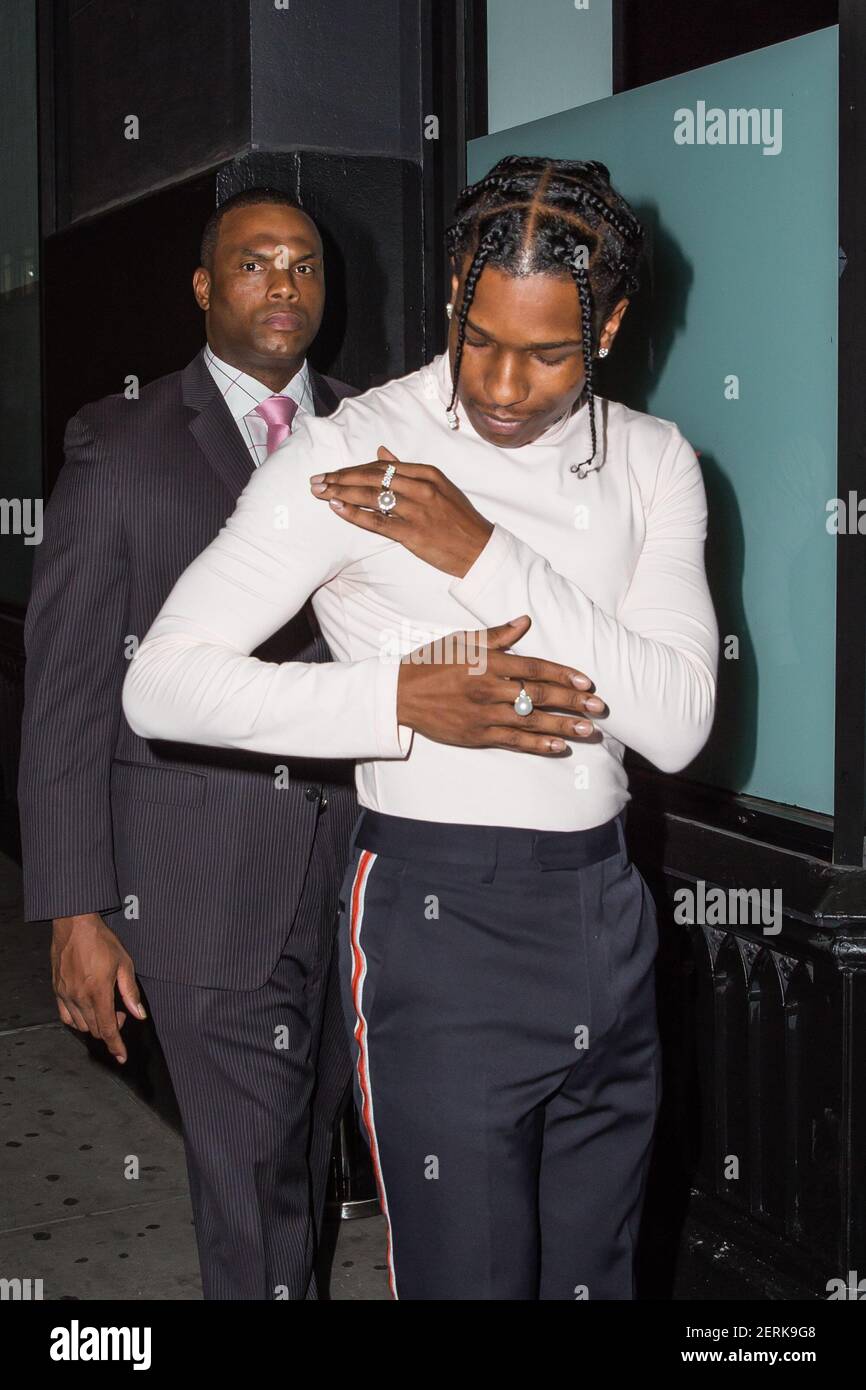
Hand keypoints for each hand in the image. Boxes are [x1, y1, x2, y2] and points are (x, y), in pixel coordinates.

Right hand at [51, 913, 145, 1064]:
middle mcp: (79, 998)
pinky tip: (87, 1010)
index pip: (108, 1029)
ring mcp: (66, 995)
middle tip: (120, 1012)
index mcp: (98, 992)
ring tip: (105, 1007)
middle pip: (95, 1030)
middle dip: (111, 1029)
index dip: (116, 1046)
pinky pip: (66, 1016)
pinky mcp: (57, 991)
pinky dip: (78, 1020)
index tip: (122, 1056)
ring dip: (95, 1024)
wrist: (74, 925)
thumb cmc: (101, 941)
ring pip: (81, 1025)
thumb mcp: (124, 963)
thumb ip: (130, 992)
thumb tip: (139, 1014)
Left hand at [310, 445, 493, 576]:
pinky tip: (336, 508)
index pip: (382, 466)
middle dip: (340, 478)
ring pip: (370, 497)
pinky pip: (377, 521)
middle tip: (317, 480)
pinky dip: (354, 514)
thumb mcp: (439, 486)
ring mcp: (416, 510)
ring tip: (320, 492)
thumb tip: (381, 451)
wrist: (479, 549)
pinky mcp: (412, 533)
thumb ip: (408, 469)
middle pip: (371, 477)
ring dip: (341, 493)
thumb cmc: (459, 519)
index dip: (354, 468)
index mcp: (427, 473)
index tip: (333, 472)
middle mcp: (420, 487)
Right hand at [397, 615, 606, 753]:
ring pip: (531, 721)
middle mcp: (489, 688)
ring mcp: (483, 714)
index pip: (534, 668)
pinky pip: (513, 741)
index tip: (587, 682)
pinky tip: (559, 748)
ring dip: (563, 726)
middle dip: (572, 702)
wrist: (400, 694)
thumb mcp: (462, 642)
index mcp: (488, 663)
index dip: (563, 675)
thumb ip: (497, 635)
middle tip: (599, 707)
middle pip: (538, 695)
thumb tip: (525, 620)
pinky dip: (537, 745)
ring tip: (589, 731)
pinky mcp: (477, 735)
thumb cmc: (432, 663)